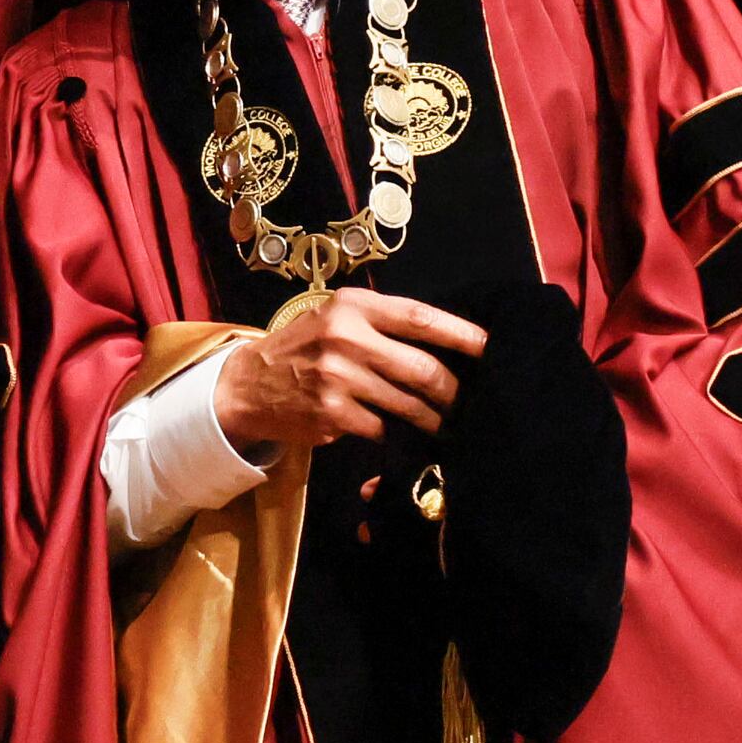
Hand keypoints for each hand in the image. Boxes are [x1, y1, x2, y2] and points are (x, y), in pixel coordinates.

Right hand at [211, 289, 487, 448]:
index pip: (421, 317)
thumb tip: (446, 344)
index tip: (492, 347)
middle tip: (470, 402)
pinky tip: (407, 437)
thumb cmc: (306, 348)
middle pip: (423, 368)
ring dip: (433, 419)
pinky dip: (400, 435)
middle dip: (454, 392)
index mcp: (354, 306)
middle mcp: (347, 337)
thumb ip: (382, 323)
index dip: (462, 334)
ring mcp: (338, 376)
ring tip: (446, 424)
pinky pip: (384, 428)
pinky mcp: (332, 413)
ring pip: (409, 404)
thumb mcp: (337, 317)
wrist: (249, 383)